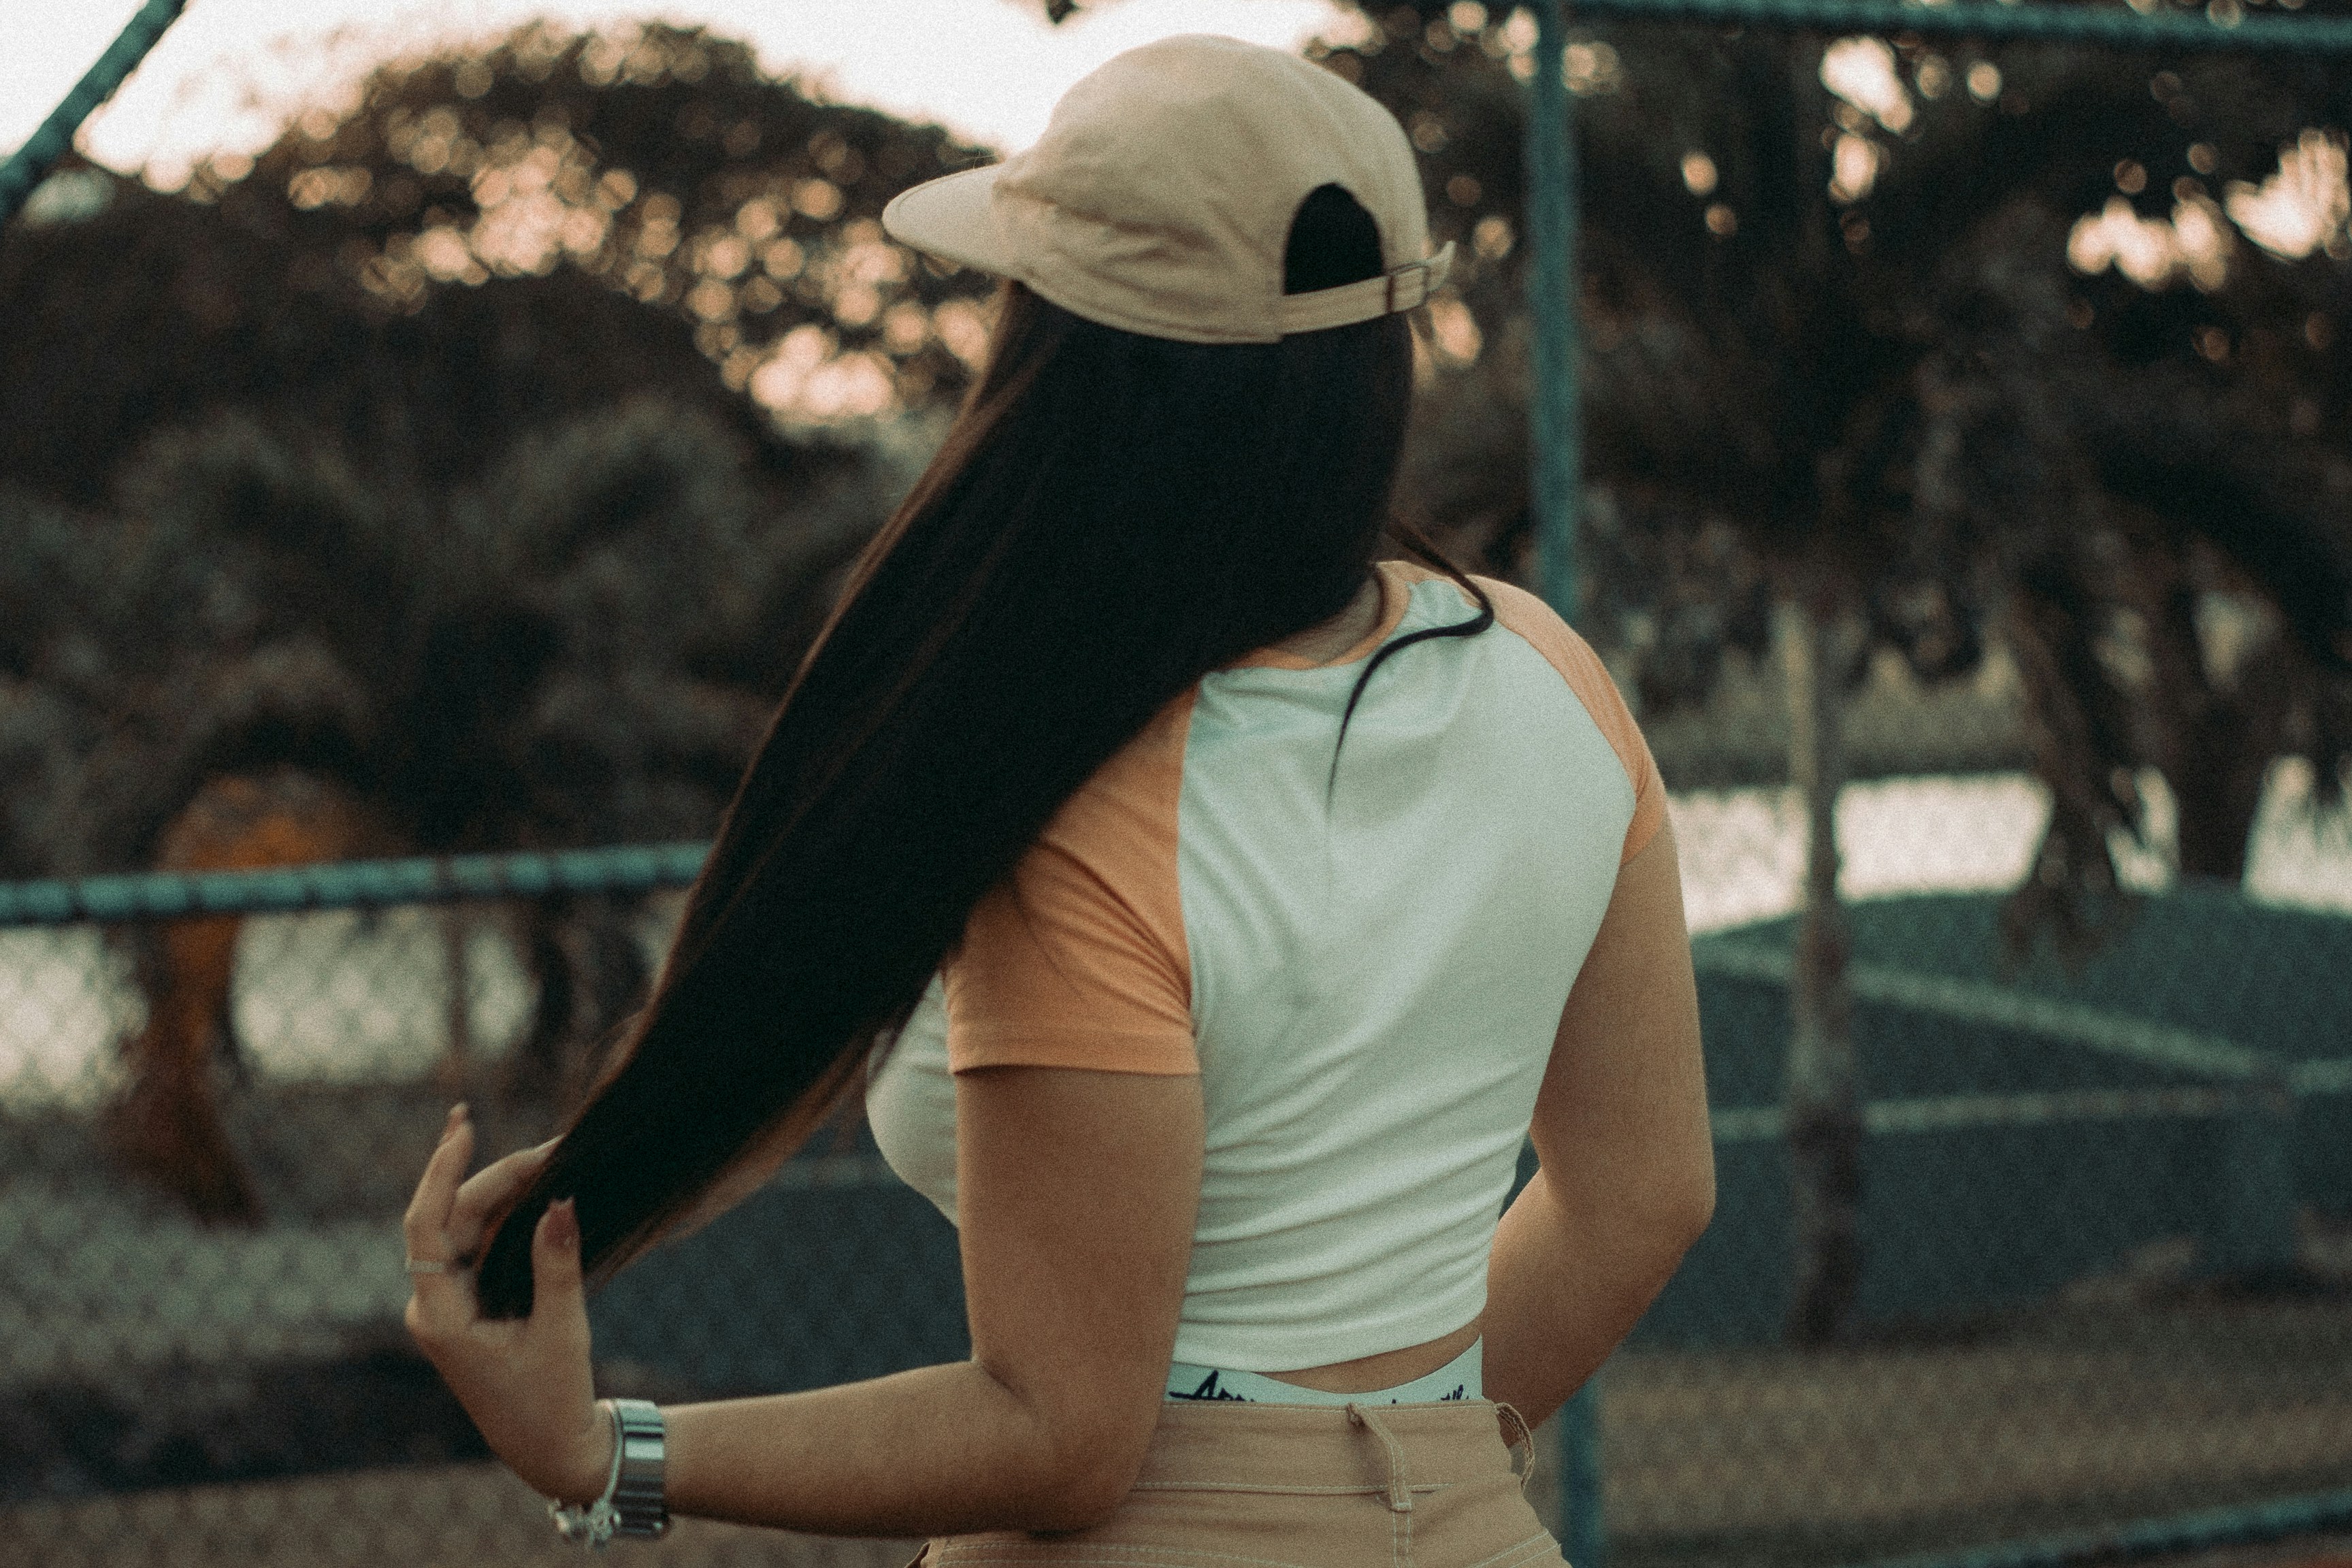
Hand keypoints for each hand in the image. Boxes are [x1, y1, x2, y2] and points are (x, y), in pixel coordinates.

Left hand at [402, 1104, 612, 1503]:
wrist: (550, 1446)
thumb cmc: (552, 1396)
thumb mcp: (561, 1329)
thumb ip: (557, 1263)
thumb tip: (560, 1201)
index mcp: (441, 1318)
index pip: (427, 1226)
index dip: (442, 1171)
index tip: (463, 1126)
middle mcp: (434, 1306)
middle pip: (452, 1219)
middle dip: (495, 1176)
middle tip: (551, 1147)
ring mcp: (450, 1304)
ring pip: (467, 1228)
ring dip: (504, 1193)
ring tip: (549, 1158)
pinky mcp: (469, 1304)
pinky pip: (480, 1245)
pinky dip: (508, 1216)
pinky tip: (535, 1191)